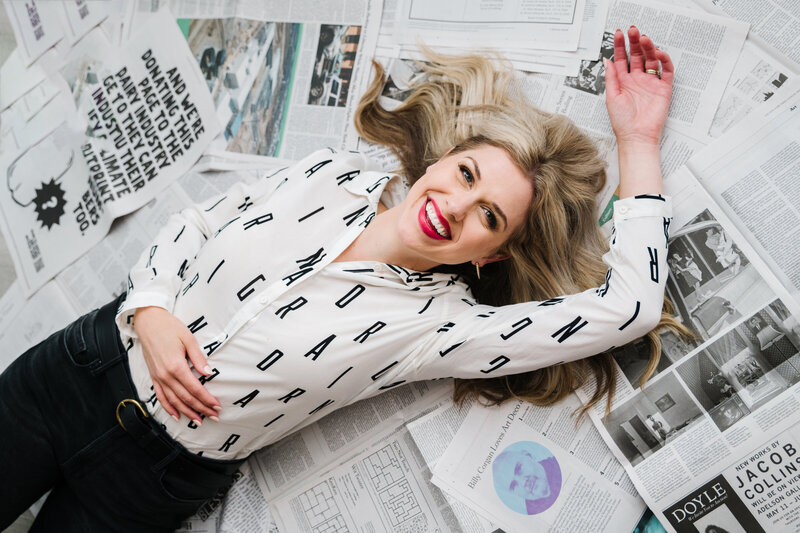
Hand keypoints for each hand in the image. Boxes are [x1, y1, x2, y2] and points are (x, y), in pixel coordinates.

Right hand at [133, 306, 220, 423]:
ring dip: (187, 412)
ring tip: (199, 421)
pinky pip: (160, 396)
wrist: (148, 322)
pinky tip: (176, 416)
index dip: (207, 399)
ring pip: (173, 401)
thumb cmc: (169, 327)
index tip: (217, 406)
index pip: (195, 388)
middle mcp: (166, 375)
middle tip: (214, 416)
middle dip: (201, 409)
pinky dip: (168, 408)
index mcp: (176, 366)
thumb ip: (198, 358)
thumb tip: (209, 373)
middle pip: (186, 398)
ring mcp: (158, 377)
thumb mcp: (188, 339)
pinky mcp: (153, 376)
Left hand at [604, 26, 673, 146]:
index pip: (622, 59)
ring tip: (644, 38)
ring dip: (648, 48)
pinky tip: (658, 53)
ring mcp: (650, 83)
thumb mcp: (611, 97)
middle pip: (637, 55)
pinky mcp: (663, 88)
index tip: (618, 34)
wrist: (637, 136)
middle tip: (633, 30)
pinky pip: (666, 71)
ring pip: (651, 60)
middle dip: (635, 42)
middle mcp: (637, 80)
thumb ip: (611, 77)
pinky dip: (664, 60)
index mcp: (623, 81)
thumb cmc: (622, 122)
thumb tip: (607, 60)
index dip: (620, 46)